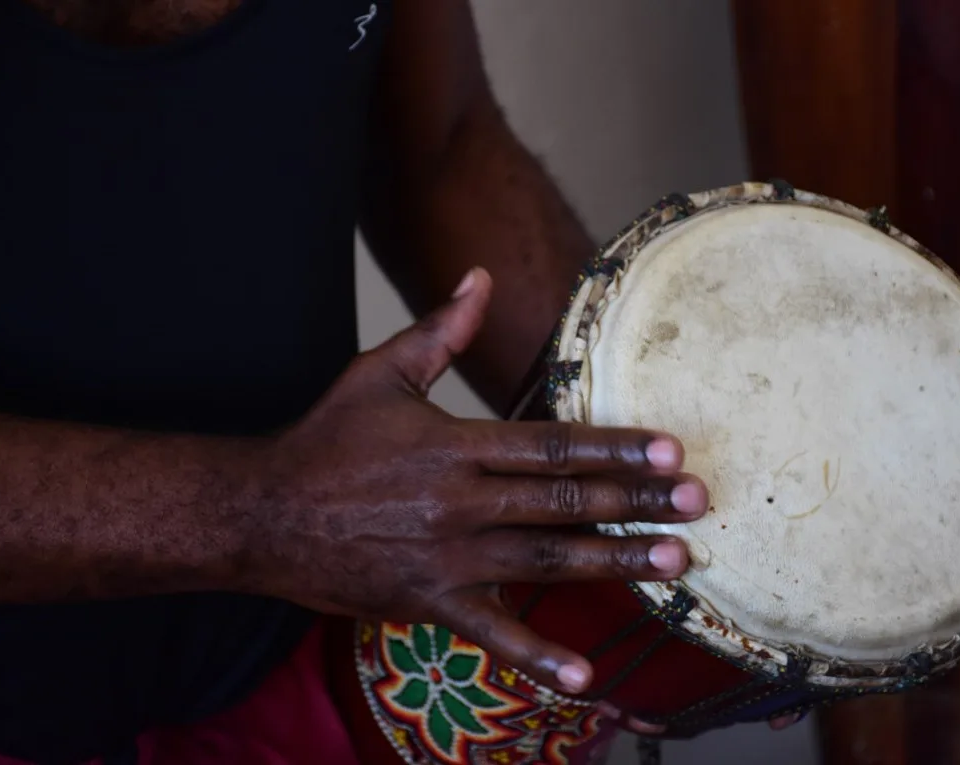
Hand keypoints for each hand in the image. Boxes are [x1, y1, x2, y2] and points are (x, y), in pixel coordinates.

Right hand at [250, 268, 708, 697]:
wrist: (263, 515)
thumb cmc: (326, 440)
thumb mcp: (380, 373)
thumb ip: (441, 331)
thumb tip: (481, 277)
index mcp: (454, 445)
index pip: (552, 445)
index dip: (615, 448)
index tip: (669, 451)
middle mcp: (460, 504)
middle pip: (564, 503)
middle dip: (636, 503)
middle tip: (696, 504)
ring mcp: (448, 559)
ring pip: (548, 561)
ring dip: (616, 564)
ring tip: (675, 564)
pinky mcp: (430, 603)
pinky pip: (492, 634)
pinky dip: (537, 657)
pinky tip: (584, 676)